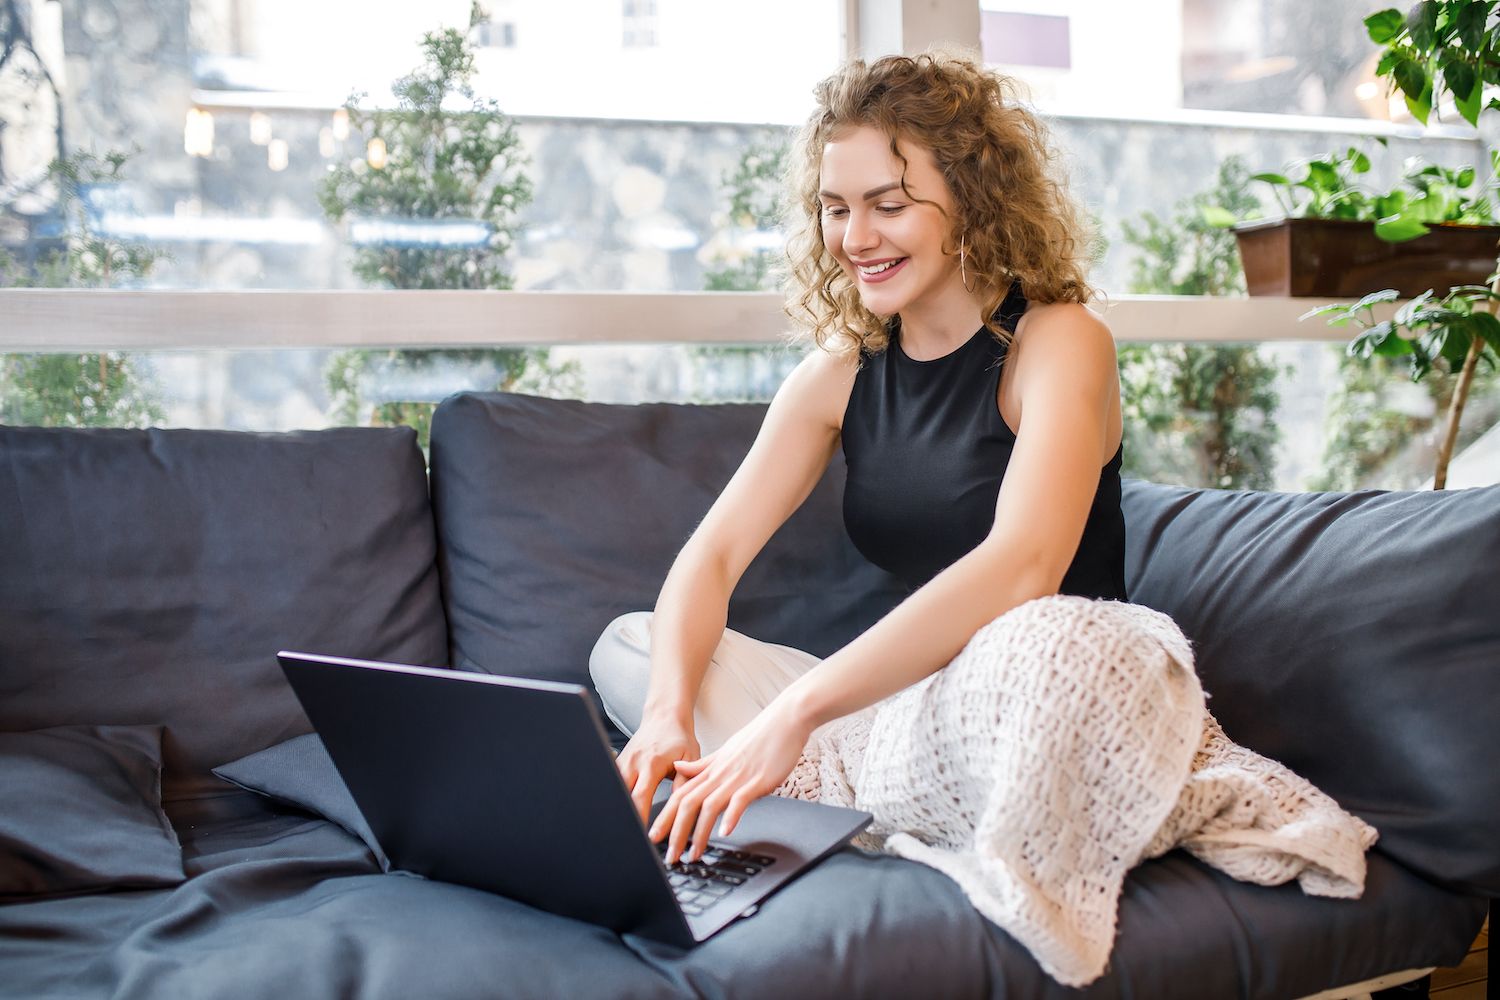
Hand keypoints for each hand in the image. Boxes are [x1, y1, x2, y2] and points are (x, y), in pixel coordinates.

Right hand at [615, 713, 700, 826]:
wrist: (664, 716)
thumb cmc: (679, 737)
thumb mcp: (690, 757)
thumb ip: (684, 781)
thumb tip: (681, 807)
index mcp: (651, 763)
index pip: (640, 796)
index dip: (638, 816)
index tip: (640, 833)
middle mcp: (633, 762)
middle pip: (622, 796)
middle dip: (625, 816)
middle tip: (628, 837)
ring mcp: (623, 761)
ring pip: (615, 790)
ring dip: (618, 807)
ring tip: (624, 827)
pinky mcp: (618, 762)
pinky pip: (614, 782)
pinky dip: (616, 796)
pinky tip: (619, 810)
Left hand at [648, 701, 811, 864]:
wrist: (785, 720)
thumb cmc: (759, 737)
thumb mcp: (724, 751)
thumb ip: (701, 764)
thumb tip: (679, 768)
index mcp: (711, 769)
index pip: (680, 795)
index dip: (665, 817)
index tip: (655, 837)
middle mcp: (719, 775)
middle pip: (688, 804)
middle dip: (675, 833)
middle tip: (669, 857)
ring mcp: (737, 777)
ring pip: (709, 806)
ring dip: (699, 834)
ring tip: (694, 855)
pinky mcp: (757, 780)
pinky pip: (740, 800)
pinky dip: (731, 817)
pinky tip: (725, 832)